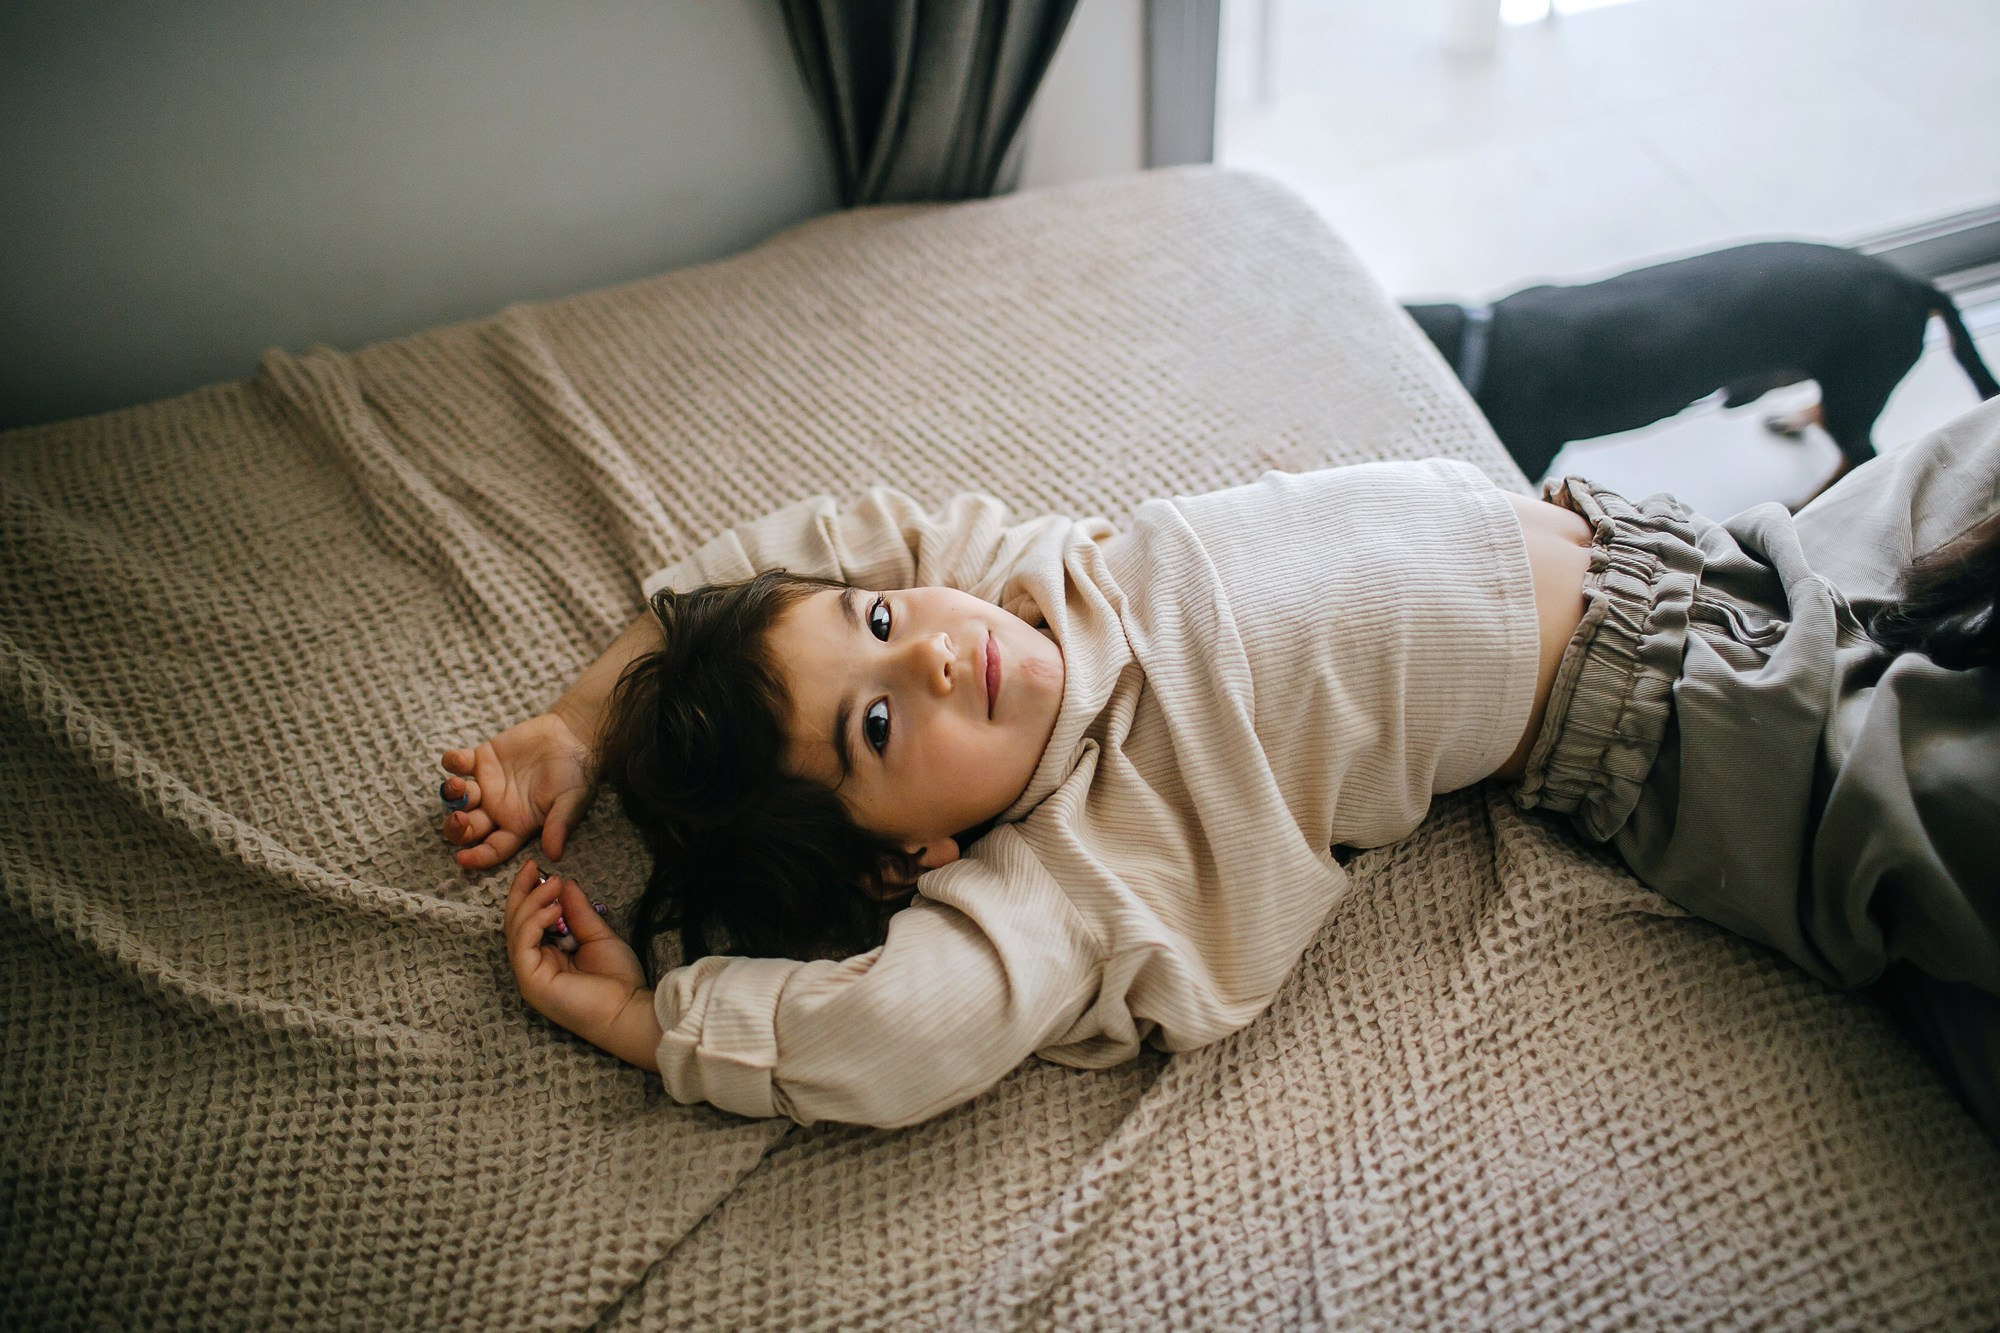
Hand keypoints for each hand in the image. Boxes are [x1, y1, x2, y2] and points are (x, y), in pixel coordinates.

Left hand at [441, 712, 593, 868]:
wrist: (573, 737)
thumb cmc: (576, 774)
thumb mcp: (571, 802)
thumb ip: (559, 826)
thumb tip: (554, 856)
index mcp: (516, 825)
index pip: (493, 848)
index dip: (477, 857)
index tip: (462, 859)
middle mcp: (497, 809)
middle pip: (467, 827)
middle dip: (456, 828)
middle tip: (457, 818)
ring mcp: (487, 784)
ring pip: (458, 797)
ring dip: (451, 795)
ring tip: (456, 784)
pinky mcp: (483, 758)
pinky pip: (458, 763)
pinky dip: (451, 762)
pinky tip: (455, 760)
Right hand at [503, 862, 659, 1070]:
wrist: (629, 1010)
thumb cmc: (618, 980)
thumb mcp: (598, 935)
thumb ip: (579, 912)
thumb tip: (565, 884)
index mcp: (548, 956)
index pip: (528, 921)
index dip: (530, 894)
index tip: (538, 869)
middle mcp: (534, 965)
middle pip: (515, 923)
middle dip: (521, 892)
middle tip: (531, 867)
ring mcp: (530, 975)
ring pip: (516, 931)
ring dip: (531, 902)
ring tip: (553, 884)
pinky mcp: (531, 981)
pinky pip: (523, 945)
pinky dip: (534, 922)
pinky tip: (554, 908)